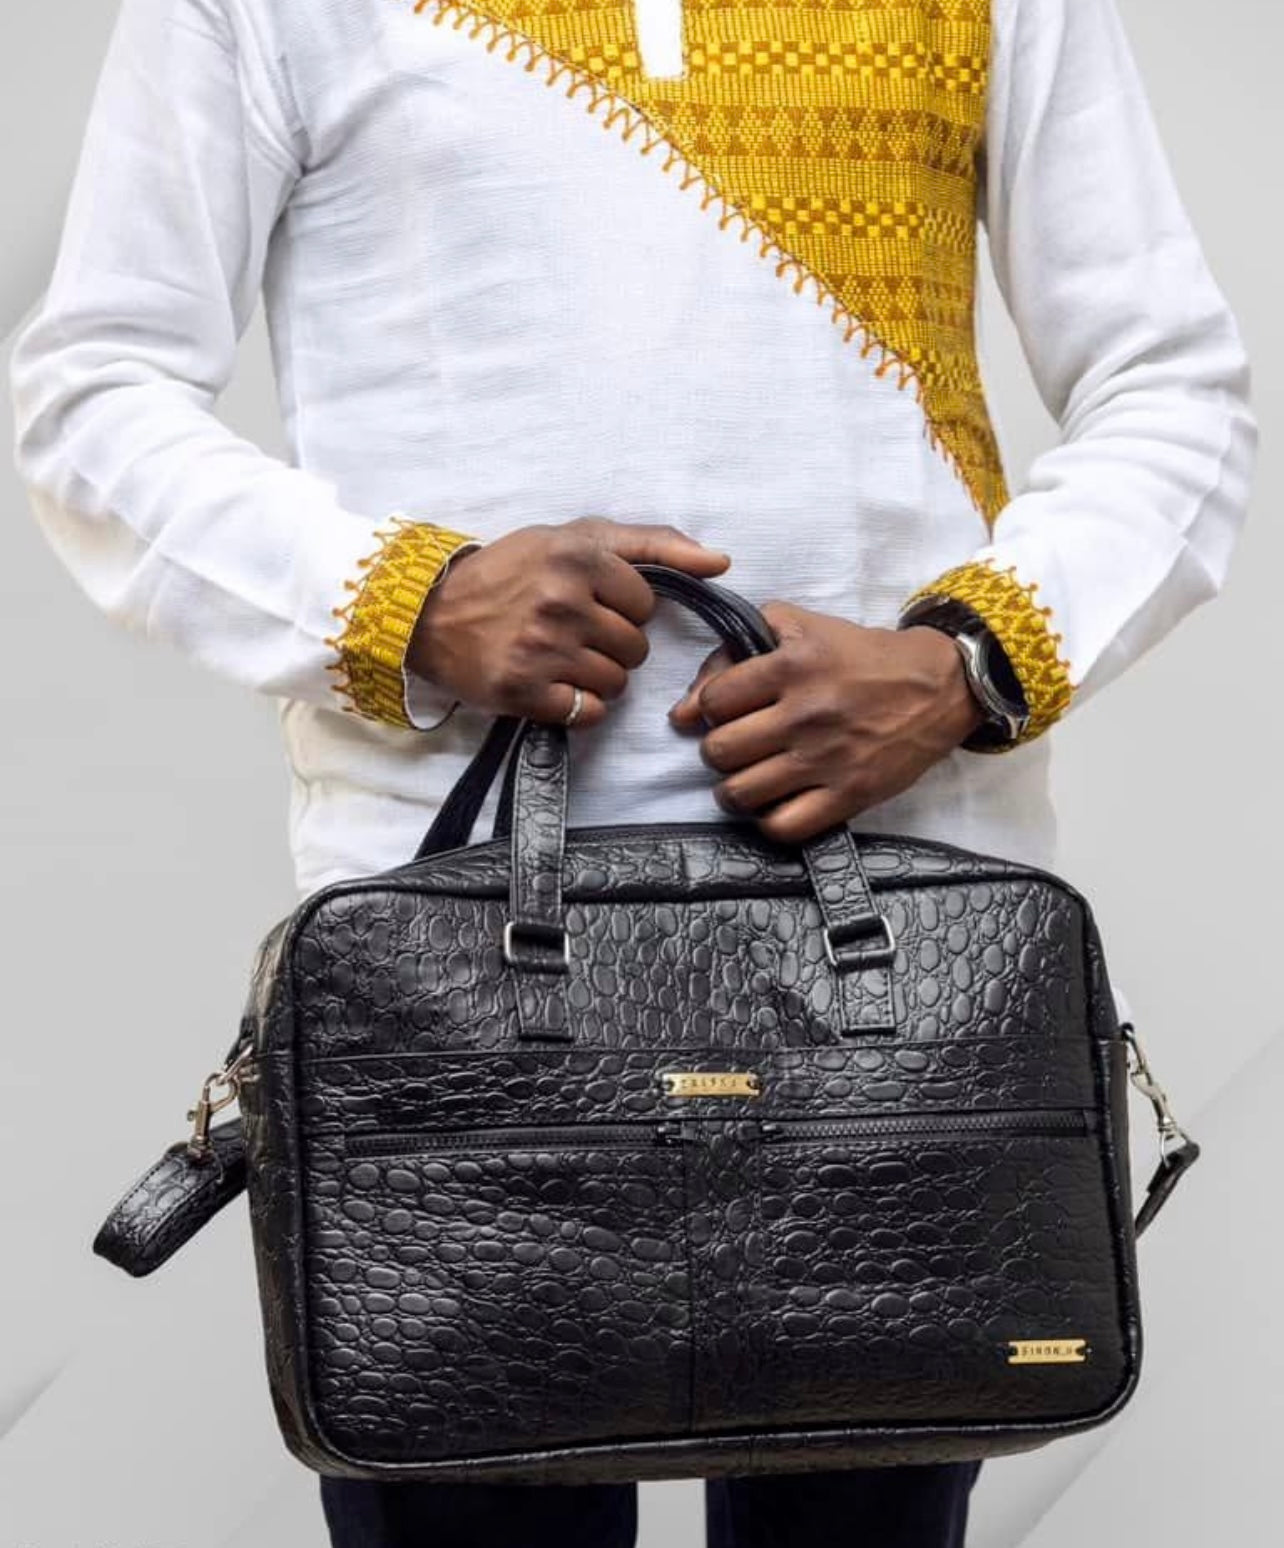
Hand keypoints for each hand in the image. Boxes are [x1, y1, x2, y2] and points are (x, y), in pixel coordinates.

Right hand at [408, 517, 730, 726]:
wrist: (428, 612)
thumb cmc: (508, 571)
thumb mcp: (572, 537)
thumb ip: (651, 544)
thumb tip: (721, 562)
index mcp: (577, 557)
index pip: (646, 604)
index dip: (624, 609)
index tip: (591, 604)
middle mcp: (560, 601)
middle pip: (635, 648)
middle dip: (612, 645)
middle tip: (572, 635)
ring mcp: (541, 649)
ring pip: (616, 682)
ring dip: (598, 678)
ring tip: (562, 660)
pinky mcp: (523, 690)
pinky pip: (588, 712)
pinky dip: (579, 706)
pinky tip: (554, 687)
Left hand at [666, 604, 984, 843]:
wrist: (939, 686)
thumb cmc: (862, 656)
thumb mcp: (800, 629)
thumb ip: (733, 654)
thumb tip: (682, 711)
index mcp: (791, 665)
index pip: (713, 701)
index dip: (713, 707)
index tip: (731, 710)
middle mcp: (805, 713)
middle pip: (719, 750)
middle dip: (719, 750)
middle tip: (738, 747)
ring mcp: (826, 759)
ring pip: (741, 792)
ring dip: (735, 789)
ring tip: (750, 779)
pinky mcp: (849, 795)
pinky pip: (783, 826)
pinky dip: (769, 821)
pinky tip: (777, 803)